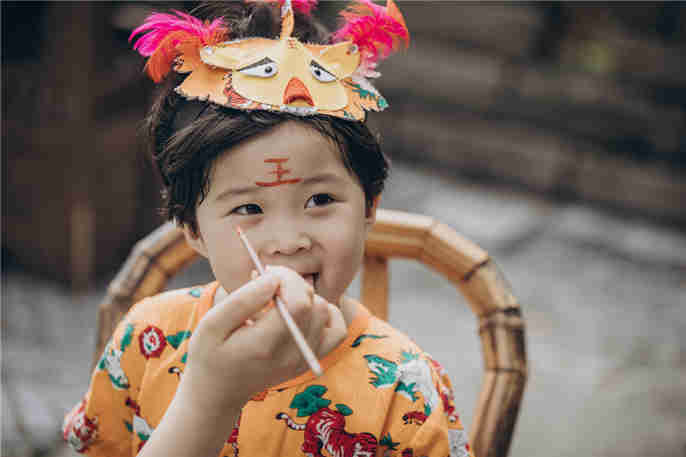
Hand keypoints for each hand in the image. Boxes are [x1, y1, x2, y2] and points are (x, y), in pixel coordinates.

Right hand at [179, 266, 344, 415]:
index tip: (266, 273)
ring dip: (305, 295)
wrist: (220, 390)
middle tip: (268, 281)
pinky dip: (325, 313)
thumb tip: (275, 279)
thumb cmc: (211, 353)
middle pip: (314, 304)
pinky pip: (336, 329)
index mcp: (265, 346)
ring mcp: (304, 359)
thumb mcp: (212, 324)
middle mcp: (291, 355)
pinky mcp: (311, 358)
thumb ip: (243, 300)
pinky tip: (301, 310)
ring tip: (277, 299)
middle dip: (294, 283)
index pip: (299, 303)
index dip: (287, 279)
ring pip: (326, 311)